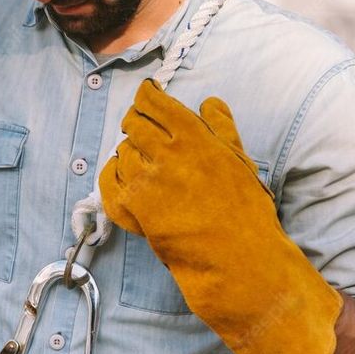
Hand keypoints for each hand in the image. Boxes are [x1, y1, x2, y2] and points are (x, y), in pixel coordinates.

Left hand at [99, 80, 342, 353]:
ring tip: (141, 159)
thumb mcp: (240, 161)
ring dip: (128, 151)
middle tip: (140, 125)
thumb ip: (221, 128)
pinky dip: (113, 175)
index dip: (147, 95)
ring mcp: (146, 181)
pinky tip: (124, 176)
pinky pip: (109, 182)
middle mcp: (166, 154)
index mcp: (194, 136)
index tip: (147, 95)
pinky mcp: (133, 208)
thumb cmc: (246, 211)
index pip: (154, 101)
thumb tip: (210, 103)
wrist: (236, 258)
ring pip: (121, 151)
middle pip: (133, 123)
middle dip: (135, 120)